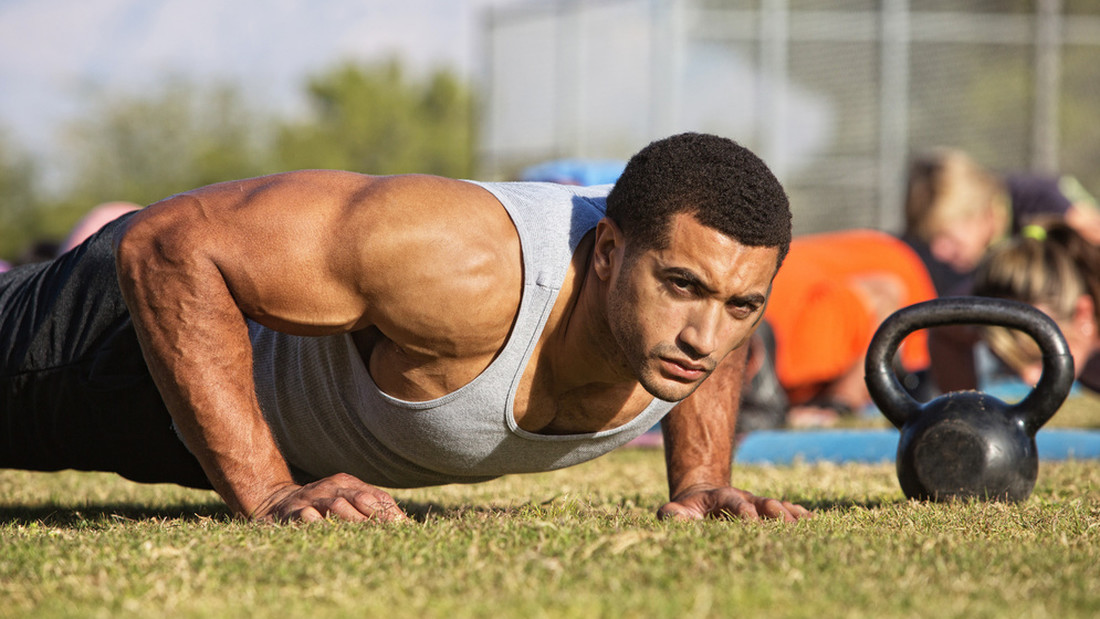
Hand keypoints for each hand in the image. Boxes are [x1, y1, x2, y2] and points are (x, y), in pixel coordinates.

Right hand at [250, 473, 409, 522]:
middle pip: (360, 499)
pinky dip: (323, 526)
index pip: (376, 496)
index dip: (392, 513)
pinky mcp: (293, 513)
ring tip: (370, 539)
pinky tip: (335, 536)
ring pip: (337, 506)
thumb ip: (371, 508)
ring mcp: (311, 498)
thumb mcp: (344, 500)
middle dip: (378, 518)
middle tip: (392, 538)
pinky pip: (309, 517)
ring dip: (355, 522)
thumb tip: (405, 525)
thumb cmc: (319, 506)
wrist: (273, 502)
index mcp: (347, 483)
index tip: (406, 529)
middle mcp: (330, 487)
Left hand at [658, 486, 811, 522]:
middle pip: (763, 503)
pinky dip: (799, 515)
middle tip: (787, 525)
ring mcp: (758, 505)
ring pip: (778, 507)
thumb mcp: (675, 512)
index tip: (751, 519)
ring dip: (791, 516)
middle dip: (775, 513)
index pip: (735, 502)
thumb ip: (672, 515)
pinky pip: (787, 511)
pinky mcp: (767, 512)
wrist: (703, 501)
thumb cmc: (687, 512)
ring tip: (807, 525)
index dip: (743, 510)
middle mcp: (745, 498)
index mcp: (723, 497)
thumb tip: (674, 519)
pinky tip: (814, 522)